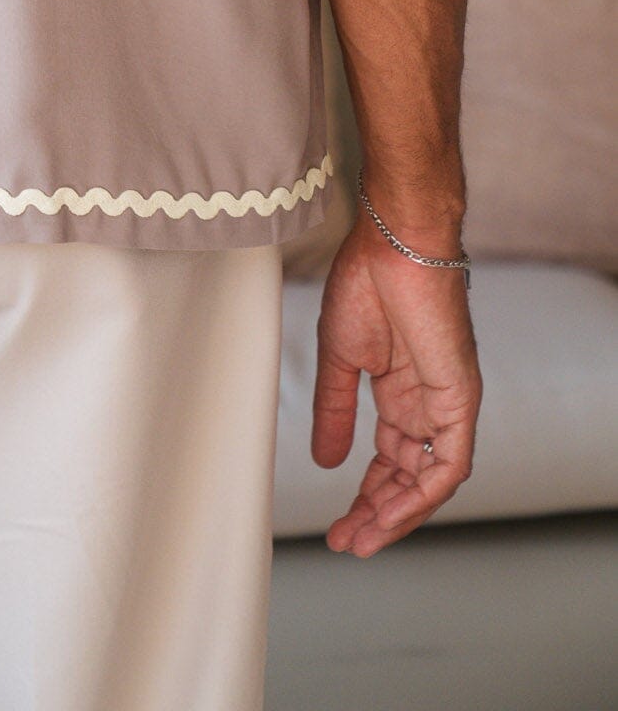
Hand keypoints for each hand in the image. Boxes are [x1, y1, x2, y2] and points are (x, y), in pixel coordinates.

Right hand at [312, 212, 480, 555]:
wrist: (393, 243)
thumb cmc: (365, 282)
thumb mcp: (339, 358)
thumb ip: (335, 410)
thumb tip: (325, 459)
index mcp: (400, 390)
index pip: (390, 459)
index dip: (366, 494)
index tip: (339, 523)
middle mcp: (426, 402)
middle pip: (409, 476)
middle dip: (378, 513)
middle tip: (347, 541)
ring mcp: (446, 402)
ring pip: (431, 478)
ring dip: (398, 513)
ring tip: (363, 536)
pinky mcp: (460, 397)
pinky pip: (451, 461)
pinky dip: (425, 492)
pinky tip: (395, 511)